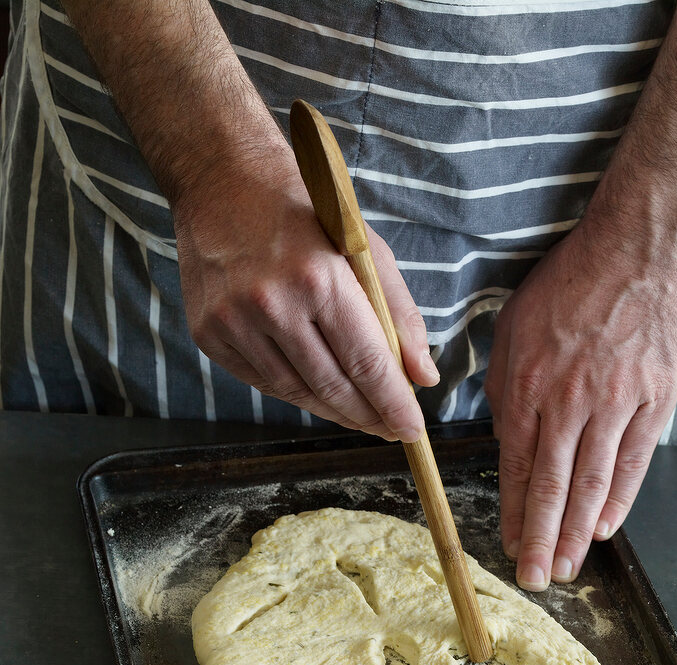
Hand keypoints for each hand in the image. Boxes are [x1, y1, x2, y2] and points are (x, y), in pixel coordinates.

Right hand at [174, 153, 437, 439]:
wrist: (222, 178)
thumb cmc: (306, 214)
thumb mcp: (365, 250)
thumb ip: (400, 315)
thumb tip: (424, 378)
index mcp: (320, 278)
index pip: (367, 364)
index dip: (393, 405)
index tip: (413, 431)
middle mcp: (272, 304)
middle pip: (333, 387)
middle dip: (368, 416)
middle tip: (391, 429)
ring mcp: (233, 321)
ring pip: (296, 392)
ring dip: (334, 411)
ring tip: (360, 415)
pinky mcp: (208, 333)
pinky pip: (262, 382)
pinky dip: (296, 392)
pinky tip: (319, 393)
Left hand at [485, 218, 676, 588]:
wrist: (635, 249)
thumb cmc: (567, 284)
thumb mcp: (513, 328)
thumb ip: (504, 388)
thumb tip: (504, 439)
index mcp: (529, 386)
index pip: (517, 467)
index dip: (514, 513)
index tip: (509, 546)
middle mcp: (571, 402)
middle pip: (554, 486)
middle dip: (543, 540)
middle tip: (537, 578)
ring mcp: (617, 403)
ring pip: (594, 482)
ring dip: (579, 532)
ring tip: (569, 567)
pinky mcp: (655, 399)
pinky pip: (635, 460)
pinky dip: (620, 497)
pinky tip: (606, 526)